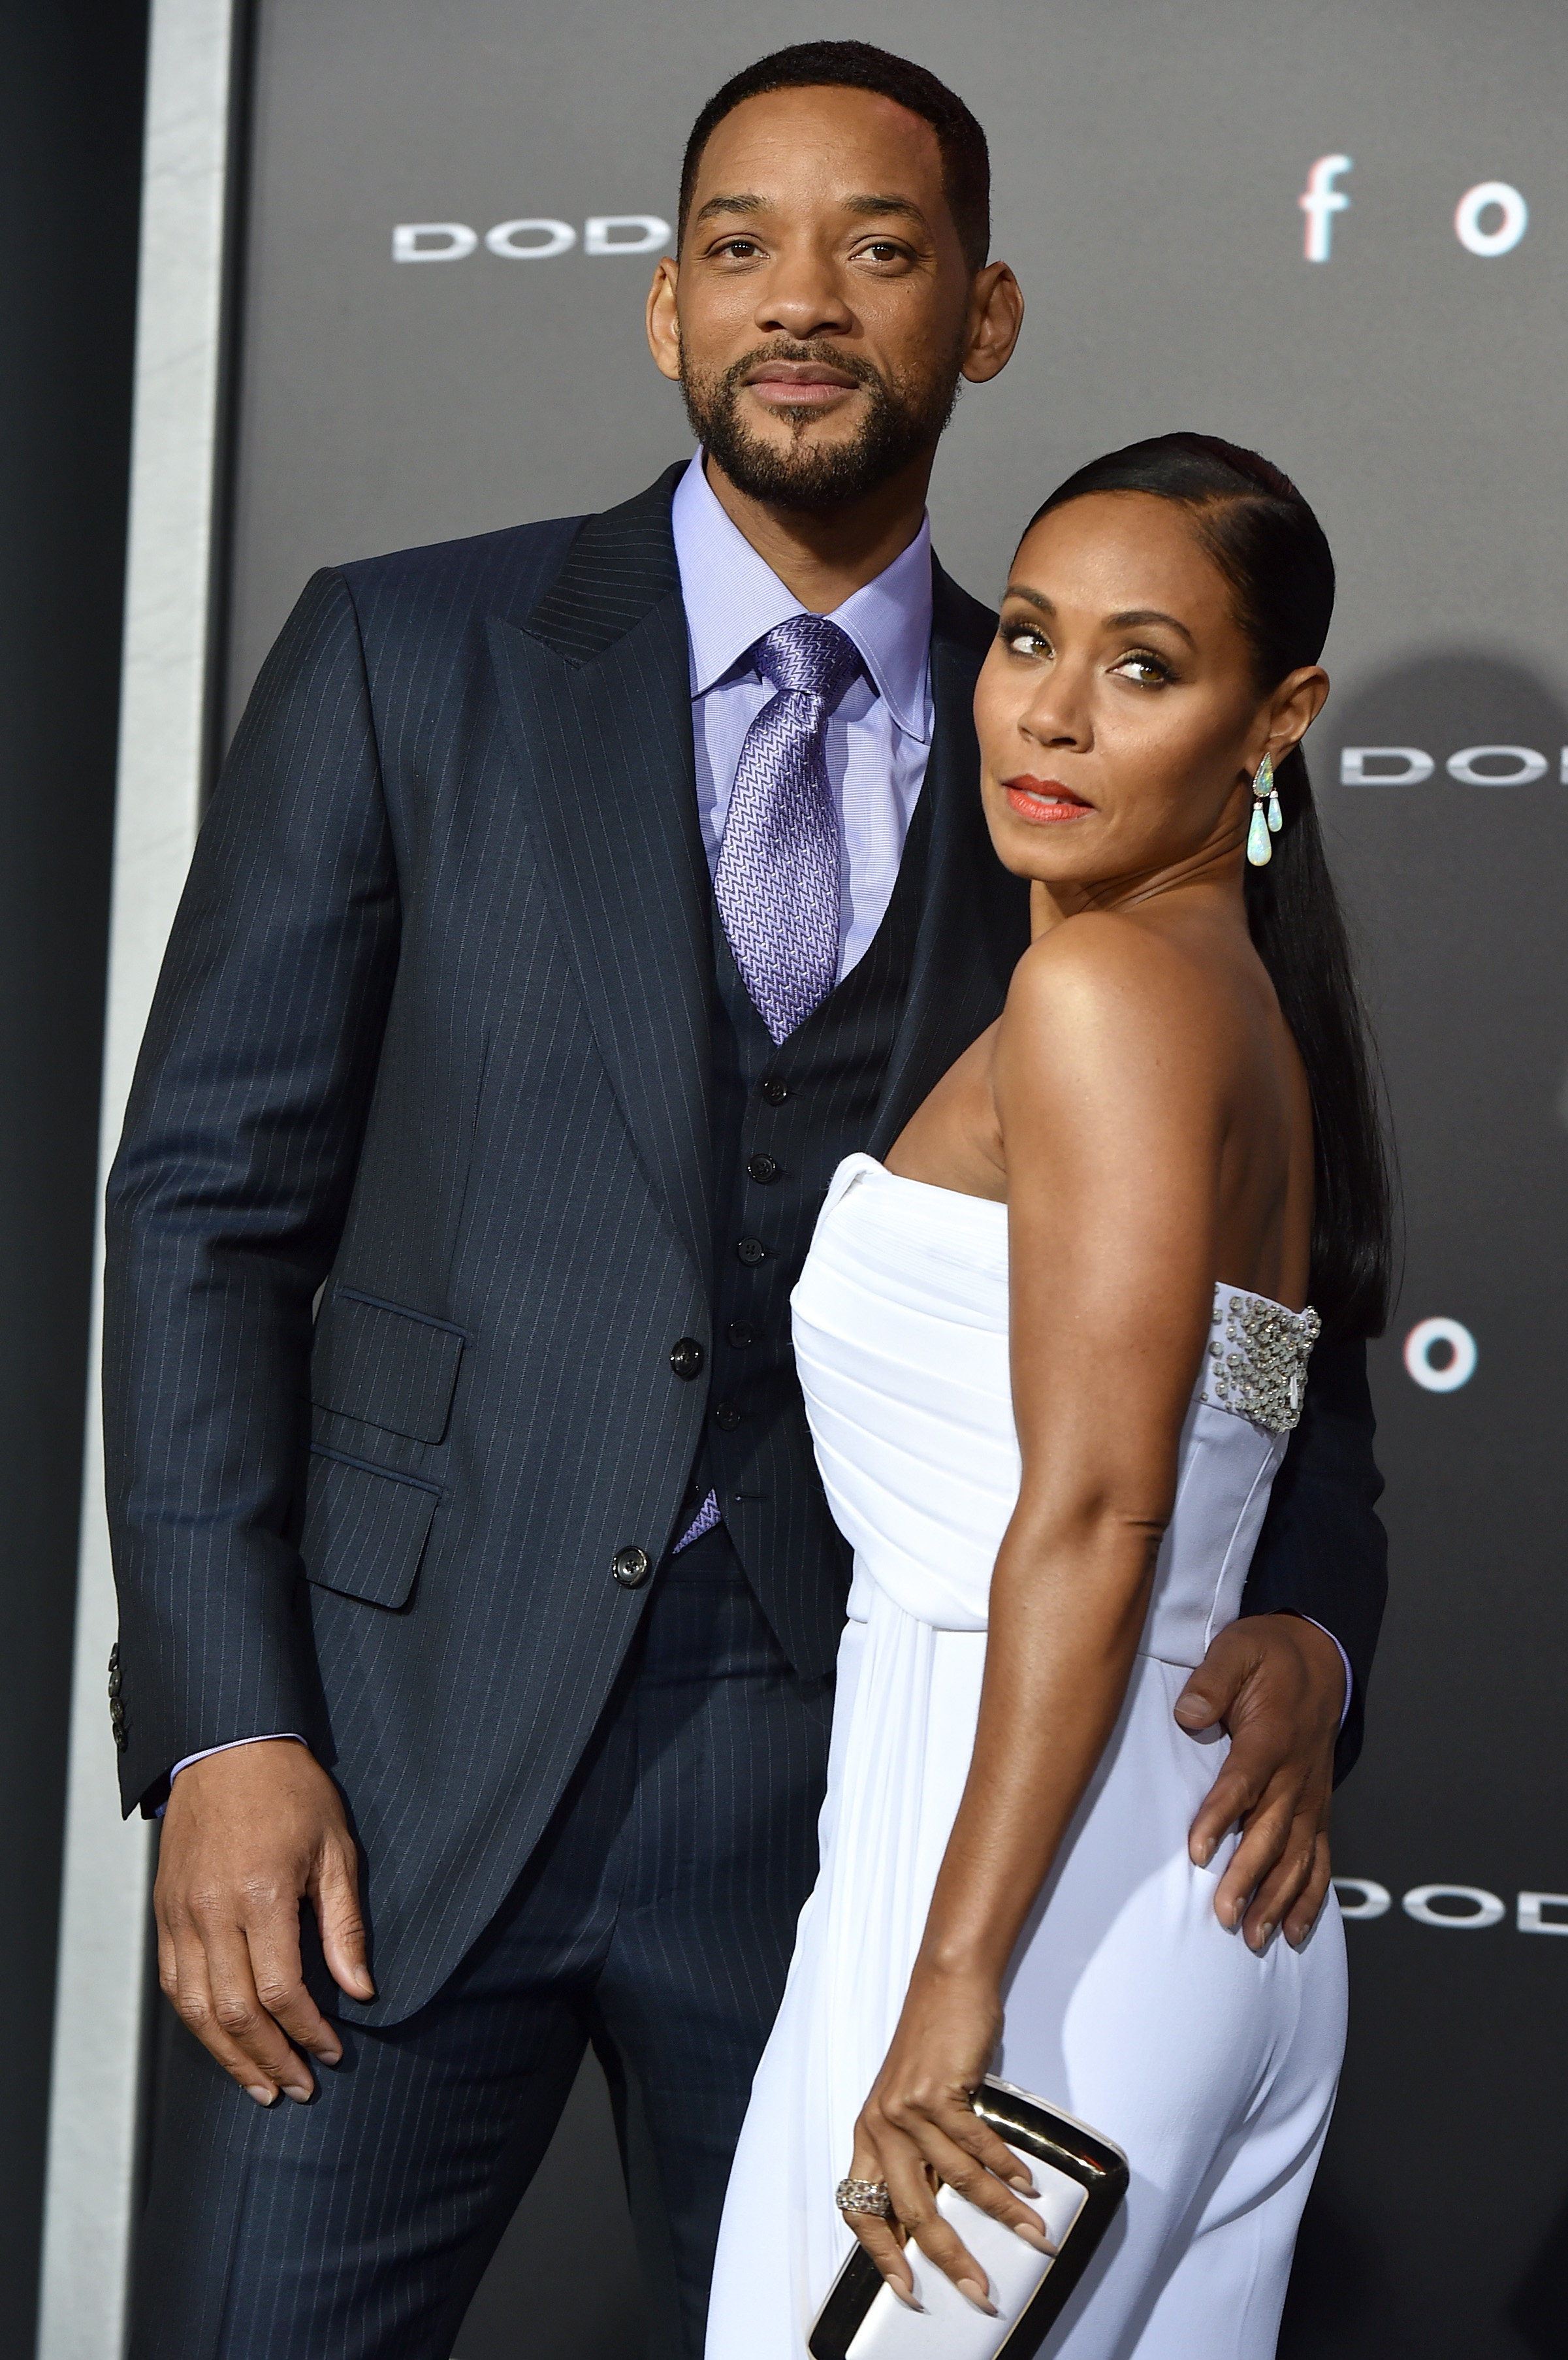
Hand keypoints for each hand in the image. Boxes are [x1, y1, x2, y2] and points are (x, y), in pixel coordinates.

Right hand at [154, 1738, 373, 2104]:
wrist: (227, 1747)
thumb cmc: (291, 1792)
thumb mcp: (335, 1848)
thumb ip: (345, 1925)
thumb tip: (359, 1990)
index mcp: (261, 1895)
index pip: (282, 1990)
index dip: (309, 2032)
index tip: (333, 2052)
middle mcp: (212, 1912)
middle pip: (235, 2012)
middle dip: (270, 2061)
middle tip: (298, 2090)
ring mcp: (180, 1915)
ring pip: (196, 2009)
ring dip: (229, 2056)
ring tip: (261, 2088)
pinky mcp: (163, 1913)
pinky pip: (173, 1983)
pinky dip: (197, 2022)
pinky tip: (222, 2043)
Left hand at [843, 1968, 1050, 2311]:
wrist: (946, 1985)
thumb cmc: (933, 2045)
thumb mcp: (911, 2103)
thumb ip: (918, 2153)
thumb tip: (943, 2211)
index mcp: (868, 2135)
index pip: (858, 2208)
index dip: (880, 2254)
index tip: (906, 2288)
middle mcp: (879, 2127)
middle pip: (911, 2212)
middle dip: (949, 2258)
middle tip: (980, 2290)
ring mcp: (906, 2109)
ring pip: (955, 2182)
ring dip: (1000, 2213)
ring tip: (1032, 2234)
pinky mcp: (937, 2092)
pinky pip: (976, 2146)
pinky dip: (1007, 2171)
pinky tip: (1028, 2186)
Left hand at [1175, 1612, 1343, 1951]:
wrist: (1320, 1660)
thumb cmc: (1269, 1656)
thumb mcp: (1236, 1649)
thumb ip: (1212, 1680)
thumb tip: (1188, 1714)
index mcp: (1272, 1736)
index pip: (1244, 1782)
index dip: (1221, 1818)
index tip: (1198, 1851)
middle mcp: (1296, 1774)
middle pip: (1272, 1833)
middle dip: (1249, 1877)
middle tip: (1226, 1916)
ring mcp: (1311, 1796)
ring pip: (1298, 1856)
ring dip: (1278, 1898)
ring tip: (1255, 1936)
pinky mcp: (1317, 1809)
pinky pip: (1320, 1859)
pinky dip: (1311, 1898)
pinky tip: (1293, 1931)